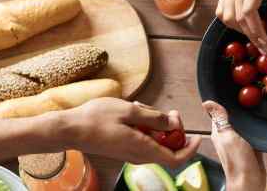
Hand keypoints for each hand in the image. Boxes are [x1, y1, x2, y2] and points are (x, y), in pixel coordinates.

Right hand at [56, 98, 199, 166]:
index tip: (197, 136)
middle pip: (168, 148)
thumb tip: (174, 125)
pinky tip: (136, 113)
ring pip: (156, 142)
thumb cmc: (96, 118)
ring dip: (158, 125)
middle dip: (174, 130)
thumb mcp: (130, 111)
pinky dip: (146, 126)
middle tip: (170, 112)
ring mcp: (131, 153)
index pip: (176, 159)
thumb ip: (154, 118)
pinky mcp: (125, 147)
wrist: (70, 129)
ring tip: (144, 108)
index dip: (190, 149)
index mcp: (142, 148)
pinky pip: (144, 139)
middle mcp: (139, 155)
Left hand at [203, 101, 265, 190]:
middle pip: (233, 116)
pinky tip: (261, 119)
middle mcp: (228, 134)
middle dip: (239, 106)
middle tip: (248, 93)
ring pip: (243, 123)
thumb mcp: (228, 135)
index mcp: (219, 131)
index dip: (224, 101)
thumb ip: (220, 119)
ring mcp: (240, 140)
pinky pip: (252, 131)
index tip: (232, 88)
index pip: (219, 111)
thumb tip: (207, 102)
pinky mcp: (251, 144)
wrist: (250, 180)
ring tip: (256, 102)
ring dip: (248, 115)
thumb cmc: (237, 160)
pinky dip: (256, 125)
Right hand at [216, 0, 266, 54]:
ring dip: (239, 29)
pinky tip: (243, 25)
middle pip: (237, 17)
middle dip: (250, 35)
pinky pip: (221, 9)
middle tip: (263, 46)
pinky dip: (230, 21)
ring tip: (254, 35)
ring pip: (226, 15)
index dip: (257, 30)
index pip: (249, 10)